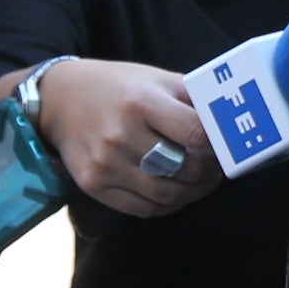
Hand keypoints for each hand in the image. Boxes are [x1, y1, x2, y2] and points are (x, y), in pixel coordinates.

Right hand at [10, 59, 219, 217]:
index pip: (194, 135)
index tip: (227, 148)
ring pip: (167, 194)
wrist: (58, 100)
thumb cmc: (116, 87)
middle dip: (210, 173)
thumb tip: (230, 122)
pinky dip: (167, 205)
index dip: (218, 147)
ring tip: (201, 182)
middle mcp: (121, 134)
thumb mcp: (155, 78)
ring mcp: (105, 164)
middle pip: (183, 168)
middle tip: (218, 169)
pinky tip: (175, 191)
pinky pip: (143, 208)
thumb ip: (192, 98)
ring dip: (193, 193)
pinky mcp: (94, 185)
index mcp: (140, 102)